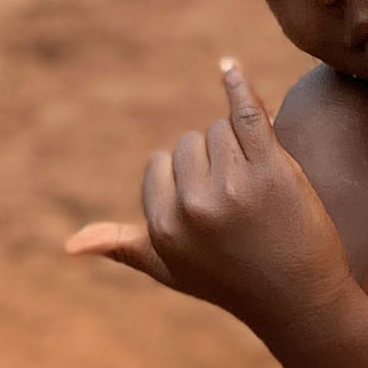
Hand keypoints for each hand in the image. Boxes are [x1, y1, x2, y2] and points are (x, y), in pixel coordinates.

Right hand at [68, 59, 361, 363]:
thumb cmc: (232, 283)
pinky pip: (247, 114)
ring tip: (260, 194)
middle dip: (214, 162)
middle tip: (242, 206)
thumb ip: (122, 246)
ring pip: (221, 130)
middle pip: (190, 144)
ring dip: (241, 150)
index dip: (187, 179)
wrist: (299, 299)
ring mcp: (233, 186)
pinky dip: (237, 86)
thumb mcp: (170, 270)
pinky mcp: (272, 170)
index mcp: (162, 227)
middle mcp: (193, 206)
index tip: (212, 210)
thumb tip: (68, 246)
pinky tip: (227, 68)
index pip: (159, 165)